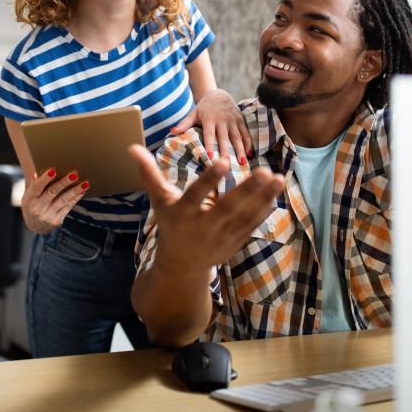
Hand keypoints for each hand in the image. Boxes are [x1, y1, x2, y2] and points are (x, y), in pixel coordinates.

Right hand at [20, 168, 89, 233]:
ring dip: (75, 191)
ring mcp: (47, 215)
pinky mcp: (57, 221)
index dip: (45, 179)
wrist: (35, 227)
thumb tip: (38, 172)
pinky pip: (68, 207)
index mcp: (29, 199)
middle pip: (52, 192)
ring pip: (63, 200)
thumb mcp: (29, 195)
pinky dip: (76, 198)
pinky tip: (82, 191)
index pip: (36, 187)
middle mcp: (37, 208)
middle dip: (64, 182)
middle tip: (74, 174)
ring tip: (85, 183)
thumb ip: (34, 184)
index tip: (53, 170)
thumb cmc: (33, 205)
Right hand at [128, 144, 281, 274]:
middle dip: (247, 190)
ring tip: (279, 177)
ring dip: (264, 198)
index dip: (210, 179)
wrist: (181, 264)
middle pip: (228, 207)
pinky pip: (252, 224)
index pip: (197, 194)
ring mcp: (222, 236)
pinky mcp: (235, 241)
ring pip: (246, 216)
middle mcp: (204, 226)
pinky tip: (275, 192)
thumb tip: (132, 147)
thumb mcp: (159, 200)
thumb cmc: (170, 223)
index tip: (223, 161)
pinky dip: (264, 209)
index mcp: (183, 213)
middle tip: (265, 171)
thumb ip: (149, 173)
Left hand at [170, 89, 251, 163]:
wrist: (219, 95)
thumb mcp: (193, 114)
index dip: (209, 145)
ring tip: (242, 162)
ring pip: (237, 136)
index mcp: (209, 119)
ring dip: (240, 149)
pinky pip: (245, 132)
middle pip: (224, 138)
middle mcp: (222, 120)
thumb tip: (171, 132)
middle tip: (226, 164)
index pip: (209, 134)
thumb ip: (184, 124)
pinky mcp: (240, 121)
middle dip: (225, 151)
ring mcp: (232, 121)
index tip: (209, 157)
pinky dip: (248, 142)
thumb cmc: (203, 108)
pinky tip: (250, 153)